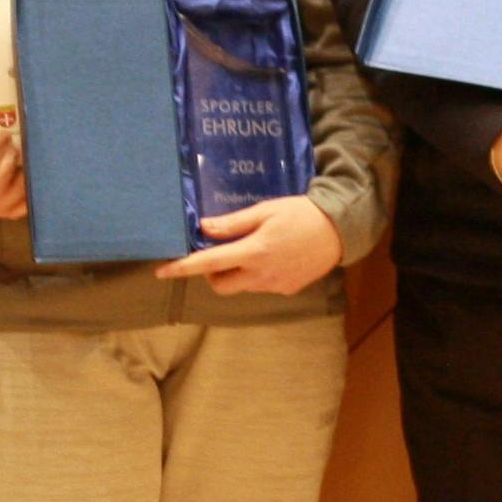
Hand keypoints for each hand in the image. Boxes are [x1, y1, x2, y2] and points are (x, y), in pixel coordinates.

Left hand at [153, 196, 344, 296]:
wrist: (340, 230)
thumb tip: (203, 228)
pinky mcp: (286, 290)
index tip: (161, 271)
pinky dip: (257, 275)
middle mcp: (261, 275)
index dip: (182, 268)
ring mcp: (274, 286)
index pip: (208, 264)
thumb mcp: (265, 211)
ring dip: (236, 272)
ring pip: (241, 286)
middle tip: (221, 251)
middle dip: (212, 273)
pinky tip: (274, 257)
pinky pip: (260, 286)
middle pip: (220, 285)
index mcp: (253, 252)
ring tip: (253, 249)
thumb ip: (233, 224)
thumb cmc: (301, 213)